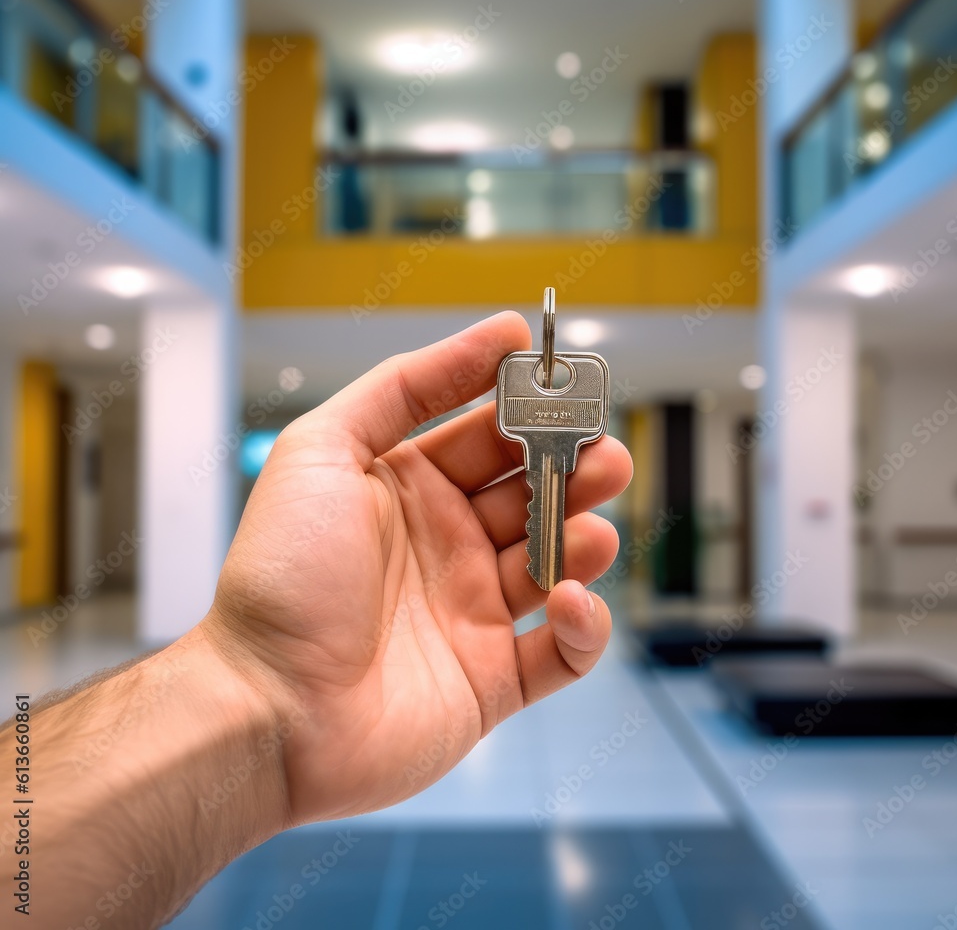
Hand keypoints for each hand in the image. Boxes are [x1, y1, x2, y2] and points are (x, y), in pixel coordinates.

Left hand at [199, 312, 631, 824]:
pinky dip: (584, 627)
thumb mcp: (324, 447)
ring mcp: (474, 612)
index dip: (532, 411)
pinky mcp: (494, 680)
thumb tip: (498, 335)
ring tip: (590, 530)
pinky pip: (563, 652)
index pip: (491, 435)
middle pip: (535, 495)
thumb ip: (405, 384)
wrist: (267, 707)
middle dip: (576, 471)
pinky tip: (569, 601)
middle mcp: (447, 545)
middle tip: (603, 456)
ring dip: (586, 542)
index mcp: (411, 488)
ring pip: (559, 566)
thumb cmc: (285, 574)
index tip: (569, 388)